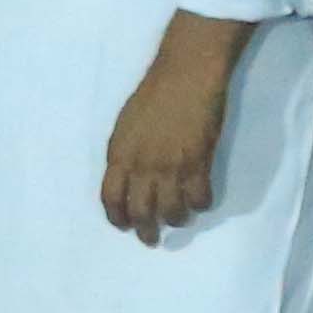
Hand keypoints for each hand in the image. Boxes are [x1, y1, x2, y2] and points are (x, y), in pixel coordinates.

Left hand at [97, 35, 232, 238]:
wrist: (186, 74)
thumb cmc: (154, 93)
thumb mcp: (126, 124)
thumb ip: (125, 152)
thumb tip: (127, 175)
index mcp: (120, 154)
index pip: (111, 198)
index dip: (117, 218)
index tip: (125, 225)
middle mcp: (142, 165)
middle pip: (140, 212)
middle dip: (146, 231)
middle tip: (151, 239)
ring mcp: (170, 166)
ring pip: (171, 211)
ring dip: (176, 220)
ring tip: (179, 219)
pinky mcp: (198, 163)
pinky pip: (199, 198)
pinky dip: (201, 204)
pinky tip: (201, 201)